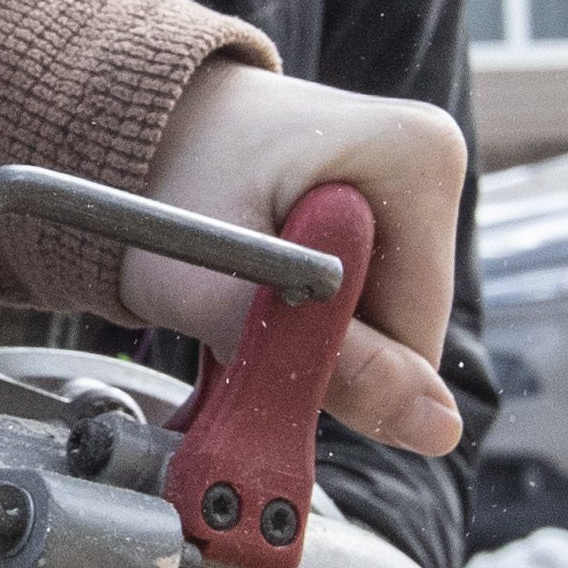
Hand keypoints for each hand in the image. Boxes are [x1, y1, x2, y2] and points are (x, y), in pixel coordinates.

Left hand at [126, 65, 469, 455]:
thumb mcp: (224, 293)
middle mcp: (431, 161)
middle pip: (404, 331)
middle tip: (242, 309)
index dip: (332, 362)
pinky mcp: (387, 201)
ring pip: (383, 324)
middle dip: (322, 346)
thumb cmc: (158, 194)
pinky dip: (313, 311)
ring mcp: (412, 180)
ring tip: (249, 287)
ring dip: (312, 332)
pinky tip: (267, 280)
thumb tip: (438, 430)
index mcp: (415, 161)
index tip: (258, 328)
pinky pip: (368, 296)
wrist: (130, 138)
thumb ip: (330, 362)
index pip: (416, 339)